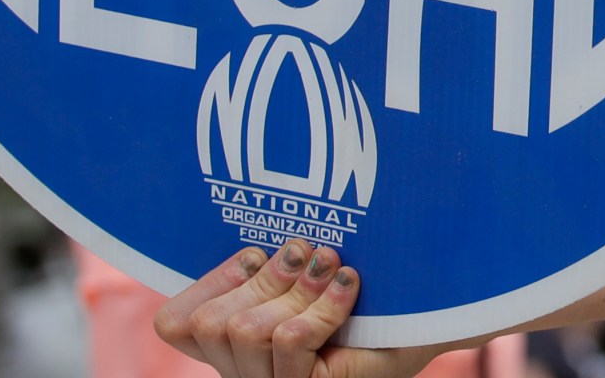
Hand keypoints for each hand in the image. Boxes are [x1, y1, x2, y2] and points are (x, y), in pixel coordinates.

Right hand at [154, 239, 447, 377]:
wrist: (430, 314)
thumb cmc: (365, 285)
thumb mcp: (304, 265)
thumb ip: (267, 257)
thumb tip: (249, 239)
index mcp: (233, 344)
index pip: (174, 322)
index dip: (209, 282)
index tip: (257, 254)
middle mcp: (245, 372)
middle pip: (209, 323)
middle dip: (261, 279)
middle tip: (305, 254)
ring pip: (246, 332)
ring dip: (295, 291)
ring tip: (331, 268)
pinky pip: (291, 342)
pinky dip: (322, 307)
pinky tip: (348, 287)